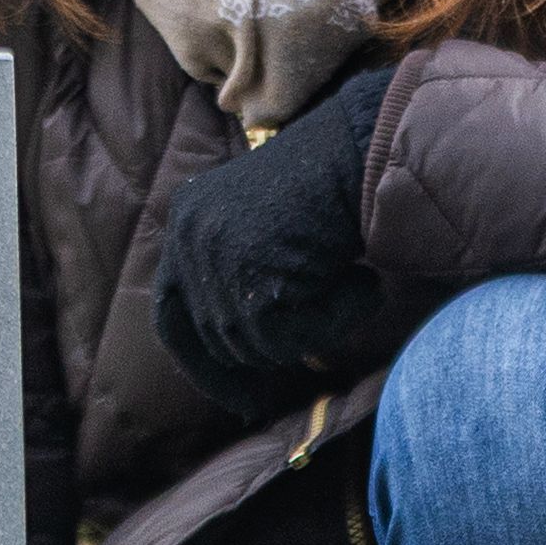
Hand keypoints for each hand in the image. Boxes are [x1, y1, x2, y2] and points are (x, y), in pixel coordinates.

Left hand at [154, 64, 407, 420]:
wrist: (373, 145)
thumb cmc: (338, 184)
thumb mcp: (268, 228)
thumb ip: (241, 278)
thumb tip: (241, 362)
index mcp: (186, 219)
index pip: (172, 313)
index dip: (201, 363)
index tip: (239, 399)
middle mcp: (189, 236)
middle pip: (217, 337)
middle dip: (269, 352)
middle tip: (315, 358)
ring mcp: (216, 255)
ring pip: (259, 344)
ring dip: (316, 329)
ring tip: (357, 286)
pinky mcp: (252, 274)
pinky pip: (294, 337)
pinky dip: (338, 320)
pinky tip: (366, 284)